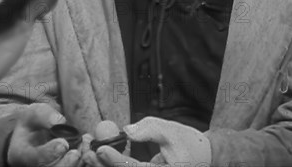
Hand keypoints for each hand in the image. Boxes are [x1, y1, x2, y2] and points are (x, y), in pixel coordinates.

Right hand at [7, 103, 79, 166]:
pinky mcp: (65, 165)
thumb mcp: (33, 114)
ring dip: (77, 161)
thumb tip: (59, 121)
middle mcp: (35, 166)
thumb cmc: (32, 123)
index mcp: (23, 154)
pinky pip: (75, 166)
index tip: (62, 144)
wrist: (34, 135)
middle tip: (76, 153)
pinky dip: (84, 160)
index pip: (35, 158)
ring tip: (86, 145)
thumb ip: (43, 115)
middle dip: (66, 163)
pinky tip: (90, 147)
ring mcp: (50, 166)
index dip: (49, 153)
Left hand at [85, 117, 211, 166]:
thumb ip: (150, 129)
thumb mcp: (173, 131)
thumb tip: (126, 131)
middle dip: (103, 166)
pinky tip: (100, 155)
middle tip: (87, 151)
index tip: (101, 148)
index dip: (116, 161)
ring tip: (88, 151)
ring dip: (103, 166)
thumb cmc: (189, 143)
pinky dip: (112, 164)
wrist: (203, 158)